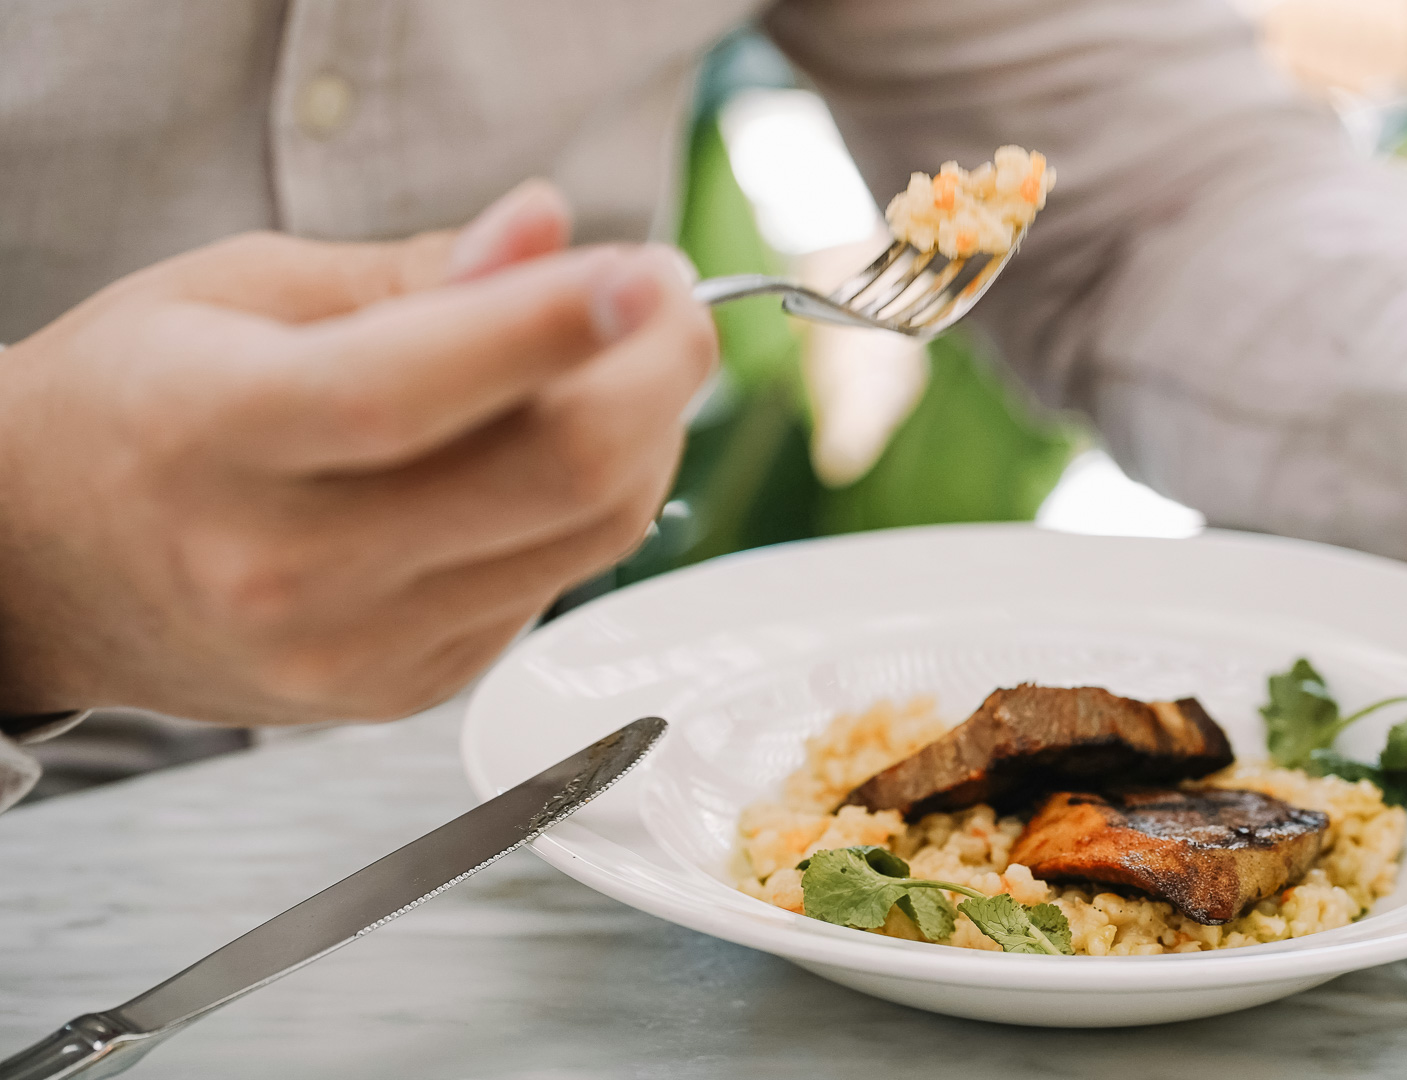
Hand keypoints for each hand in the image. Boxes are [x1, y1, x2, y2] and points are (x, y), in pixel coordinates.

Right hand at [0, 181, 715, 722]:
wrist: (53, 565)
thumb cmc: (139, 402)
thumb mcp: (239, 290)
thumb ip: (413, 271)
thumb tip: (550, 232)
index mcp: (215, 435)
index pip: (412, 389)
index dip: (554, 326)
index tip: (645, 270)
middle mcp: (286, 566)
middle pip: (552, 477)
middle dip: (658, 372)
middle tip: (669, 300)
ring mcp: (355, 648)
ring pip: (589, 533)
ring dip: (648, 431)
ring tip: (628, 357)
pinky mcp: (411, 687)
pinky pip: (558, 580)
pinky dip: (593, 501)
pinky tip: (560, 443)